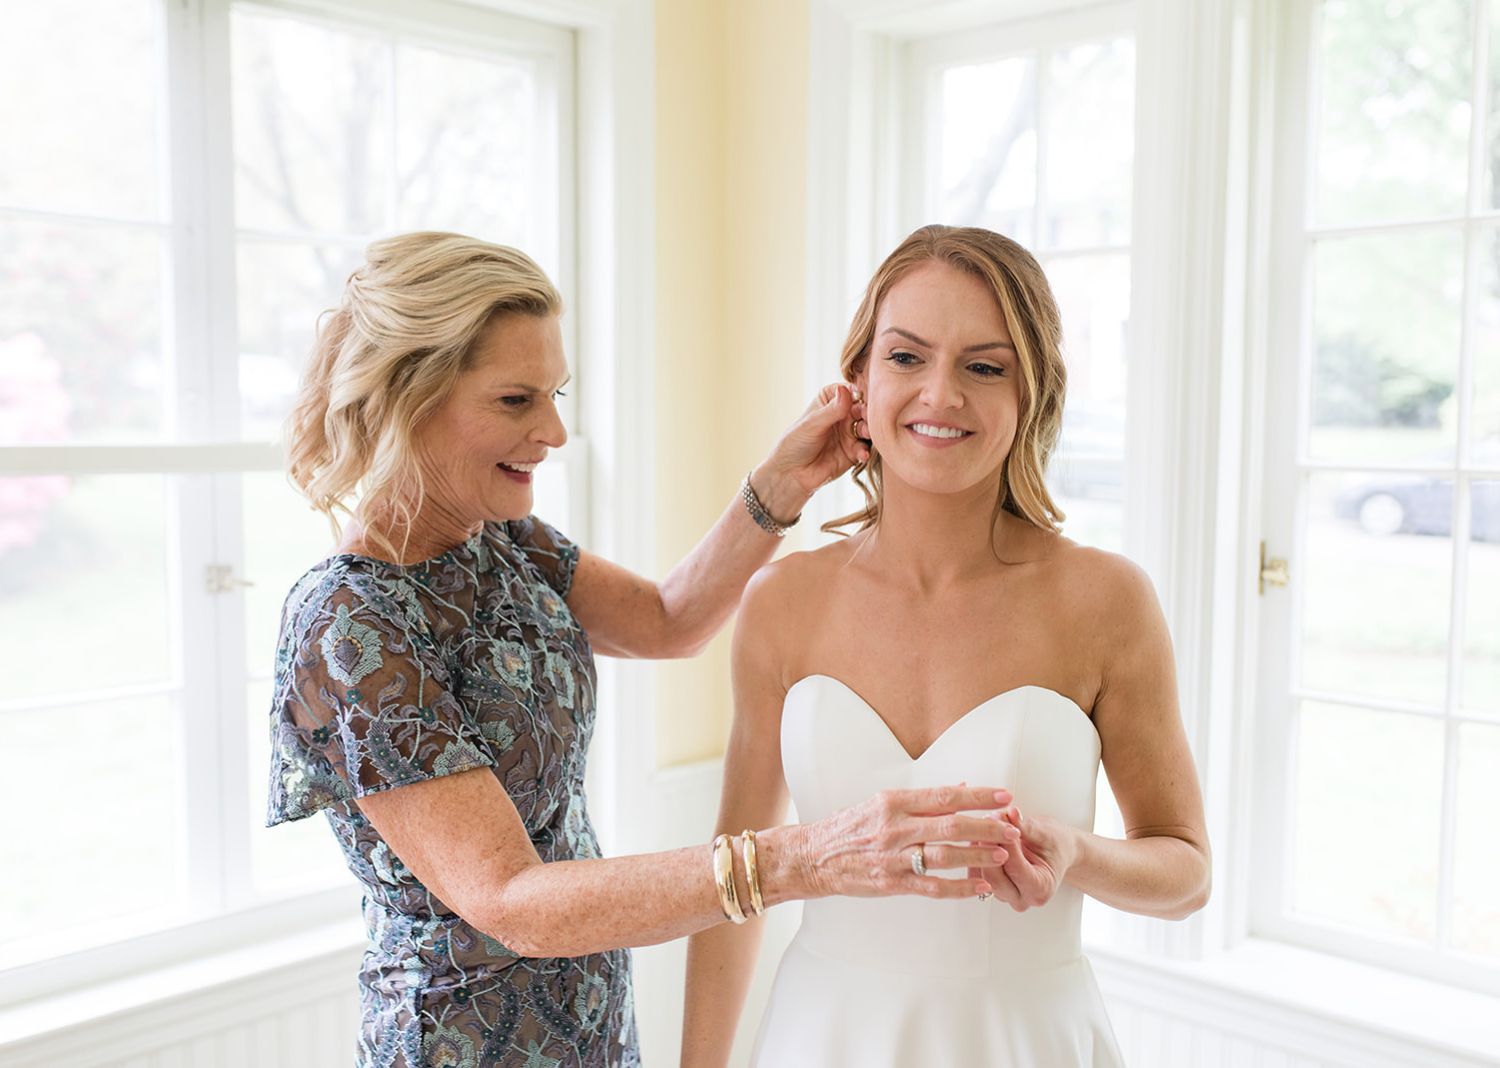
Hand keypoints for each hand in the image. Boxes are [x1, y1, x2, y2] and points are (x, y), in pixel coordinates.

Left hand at [751, 384, 869, 521]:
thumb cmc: (795, 443)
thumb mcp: (812, 423)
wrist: (791, 474)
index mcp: (830, 400)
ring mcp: (849, 433)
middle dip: (867, 412)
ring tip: (865, 433)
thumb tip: (845, 390)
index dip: (859, 392)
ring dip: (869, 430)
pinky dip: (865, 450)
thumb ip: (832, 410)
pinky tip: (861, 454)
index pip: (850, 390)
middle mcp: (842, 414)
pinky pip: (864, 448)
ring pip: (867, 427)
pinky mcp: (853, 452)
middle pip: (863, 408)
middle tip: (866, 417)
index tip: (862, 398)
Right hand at [792, 786, 1012, 901]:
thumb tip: (960, 787)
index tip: (1003, 796)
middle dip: (987, 826)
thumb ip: (921, 799)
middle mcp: (895, 827)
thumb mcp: (880, 804)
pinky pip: (933, 887)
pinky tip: (980, 886)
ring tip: (1003, 854)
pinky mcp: (892, 883)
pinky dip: (959, 887)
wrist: (814, 857)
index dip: (978, 796)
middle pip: (951, 825)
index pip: (944, 796)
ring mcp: (894, 857)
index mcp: (893, 802)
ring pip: (946, 855)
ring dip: (978, 855)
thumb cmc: (848, 828)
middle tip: (1012, 827)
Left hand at [973, 807, 1074, 910]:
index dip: (1003, 843)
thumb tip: (1011, 813)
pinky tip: (976, 835)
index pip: (1015, 868)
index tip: (996, 819)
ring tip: (980, 825)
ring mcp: (1006, 896)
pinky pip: (975, 874)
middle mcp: (1022, 898)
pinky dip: (974, 854)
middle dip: (987, 847)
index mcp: (1041, 889)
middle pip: (994, 877)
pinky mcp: (993, 888)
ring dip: (978, 849)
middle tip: (984, 820)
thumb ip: (1026, 826)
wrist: (1054, 852)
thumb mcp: (1045, 832)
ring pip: (981, 876)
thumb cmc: (1054, 845)